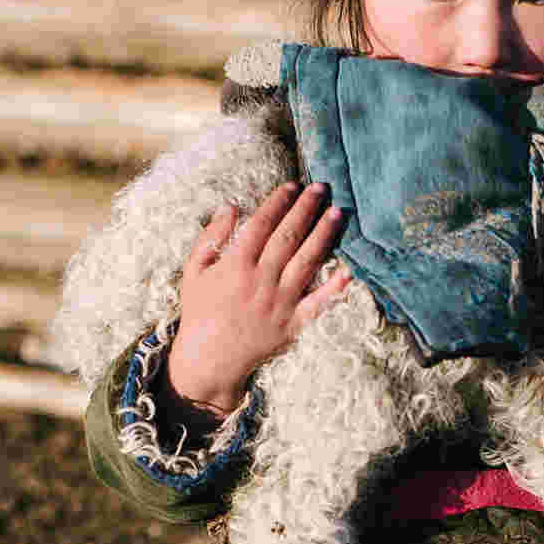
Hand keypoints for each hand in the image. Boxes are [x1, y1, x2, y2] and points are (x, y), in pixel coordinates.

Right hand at [166, 182, 351, 416]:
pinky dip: (334, 288)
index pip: (262, 224)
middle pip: (288, 237)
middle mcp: (260, 281)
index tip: (292, 185)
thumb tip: (230, 206)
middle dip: (306, 209)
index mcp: (235, 266)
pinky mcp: (293, 325)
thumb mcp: (194, 271)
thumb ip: (211, 237)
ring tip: (337, 213)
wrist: (209, 359)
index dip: (279, 202)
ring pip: (307, 262)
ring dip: (323, 236)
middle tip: (321, 188)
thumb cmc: (200, 311)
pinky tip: (349, 270)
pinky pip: (318, 304)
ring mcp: (280, 303)